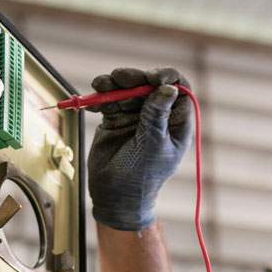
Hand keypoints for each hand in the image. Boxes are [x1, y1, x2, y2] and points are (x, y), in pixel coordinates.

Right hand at [86, 67, 193, 230]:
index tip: (152, 77)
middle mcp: (157, 115)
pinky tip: (92, 102)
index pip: (178, 89)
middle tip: (119, 78)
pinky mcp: (115, 119)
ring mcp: (136, 116)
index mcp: (176, 122)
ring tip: (100, 84)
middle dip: (134, 78)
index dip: (167, 77)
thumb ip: (157, 114)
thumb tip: (169, 87)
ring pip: (127, 89)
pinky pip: (109, 100)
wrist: (115, 194)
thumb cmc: (141, 174)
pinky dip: (100, 97)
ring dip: (113, 83)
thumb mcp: (152, 143)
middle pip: (149, 84)